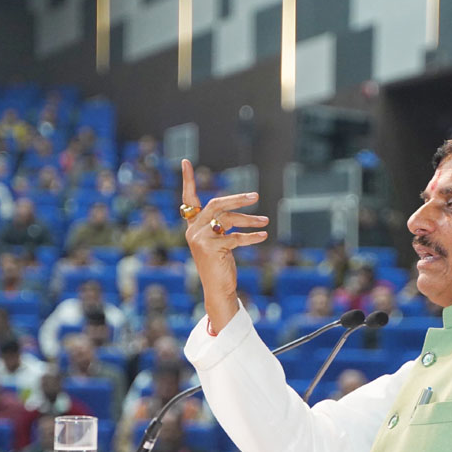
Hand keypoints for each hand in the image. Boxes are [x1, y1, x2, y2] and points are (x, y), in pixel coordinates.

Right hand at [181, 159, 268, 332]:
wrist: (217, 289)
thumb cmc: (220, 264)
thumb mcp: (218, 240)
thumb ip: (221, 224)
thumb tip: (238, 209)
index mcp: (193, 226)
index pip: (188, 199)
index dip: (188, 180)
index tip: (185, 161)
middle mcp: (193, 230)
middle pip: (217, 205)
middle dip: (237, 199)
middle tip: (256, 196)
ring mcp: (200, 239)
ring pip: (228, 220)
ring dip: (250, 220)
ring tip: (266, 222)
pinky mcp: (211, 249)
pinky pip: (236, 237)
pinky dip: (252, 236)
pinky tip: (263, 235)